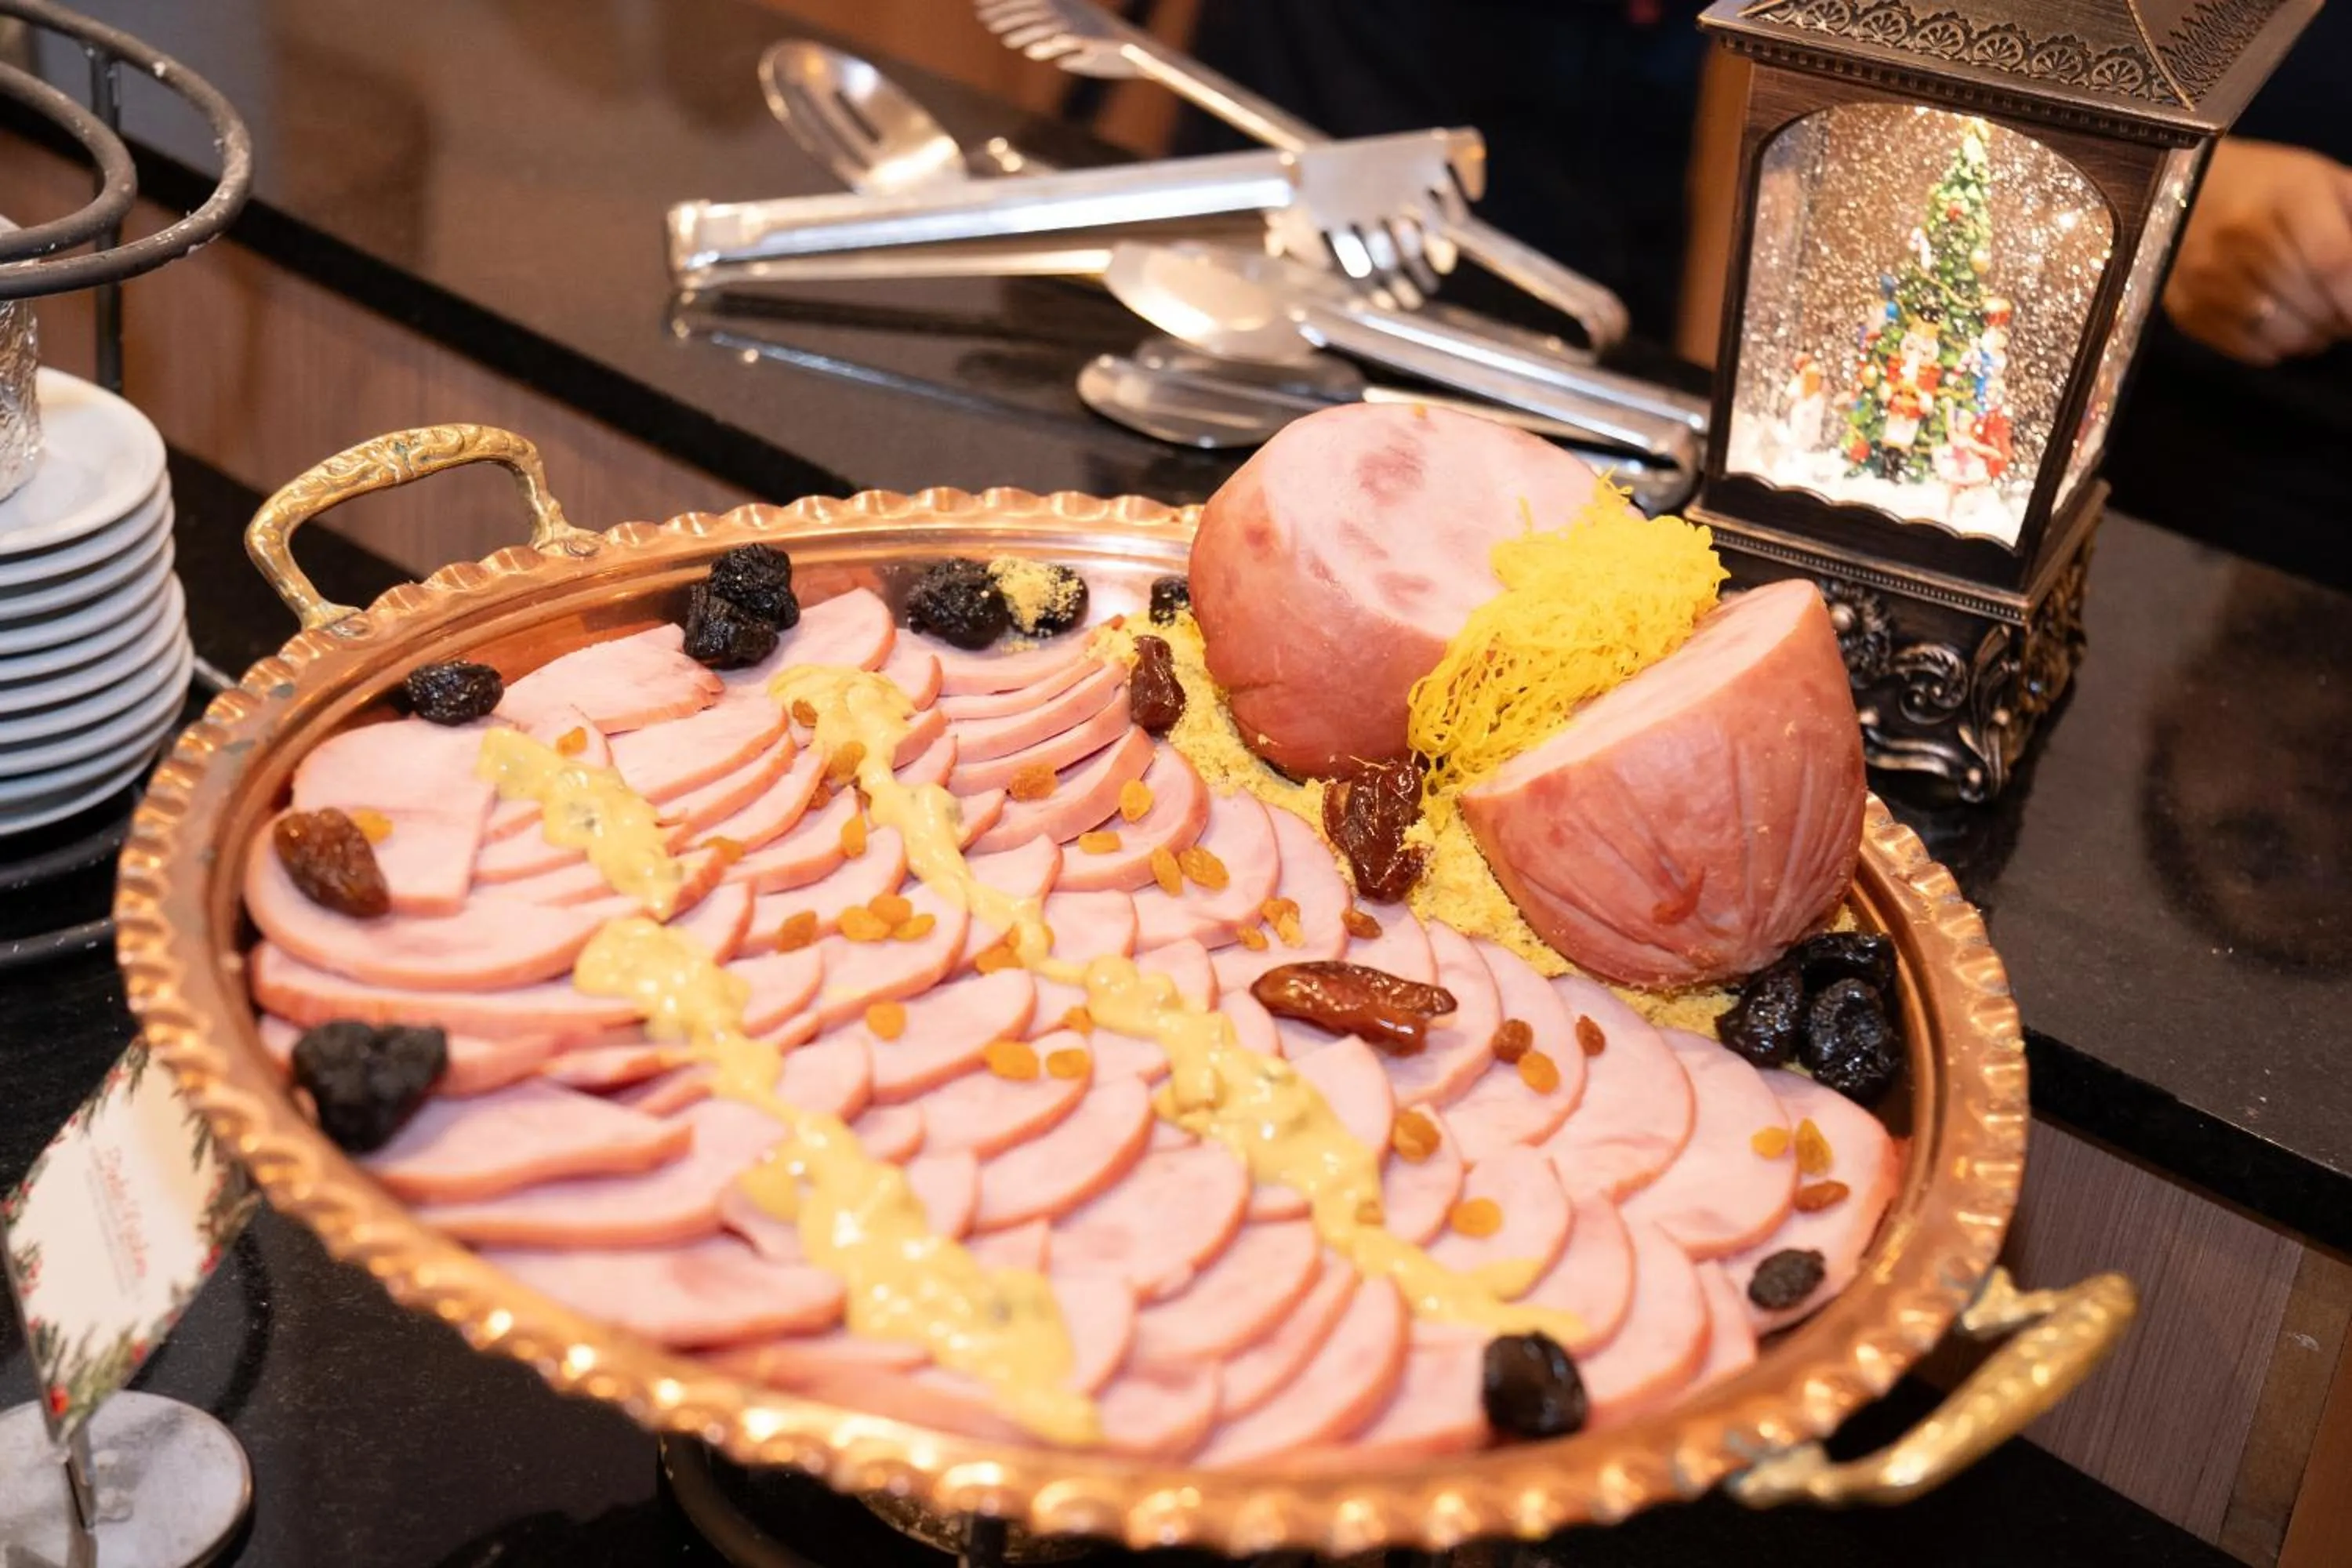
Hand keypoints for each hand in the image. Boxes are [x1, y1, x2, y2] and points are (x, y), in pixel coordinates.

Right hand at [2163, 139, 2351, 366]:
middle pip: (2312, 305)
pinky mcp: (2186, 309)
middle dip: (2342, 318)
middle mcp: (2240, 241)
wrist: (2180, 188)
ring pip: (2284, 335)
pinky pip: (2249, 350)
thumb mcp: (2325, 181)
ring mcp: (2208, 280)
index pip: (2335, 263)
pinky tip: (2284, 326)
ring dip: (2314, 336)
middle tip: (2343, 309)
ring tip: (2317, 318)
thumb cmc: (2266, 184)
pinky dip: (2278, 347)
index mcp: (2286, 199)